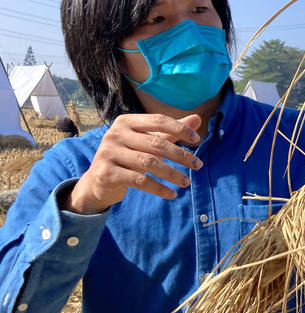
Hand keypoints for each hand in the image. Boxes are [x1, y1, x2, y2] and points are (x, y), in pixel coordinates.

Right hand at [63, 114, 204, 213]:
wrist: (98, 181)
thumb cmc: (128, 156)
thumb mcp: (148, 141)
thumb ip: (171, 131)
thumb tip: (197, 118)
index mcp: (126, 122)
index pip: (158, 120)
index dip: (180, 129)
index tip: (198, 140)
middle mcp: (115, 134)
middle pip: (156, 143)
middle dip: (181, 155)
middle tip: (198, 165)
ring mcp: (109, 153)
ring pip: (149, 163)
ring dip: (172, 174)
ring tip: (187, 182)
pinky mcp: (107, 173)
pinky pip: (140, 181)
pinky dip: (159, 188)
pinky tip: (171, 194)